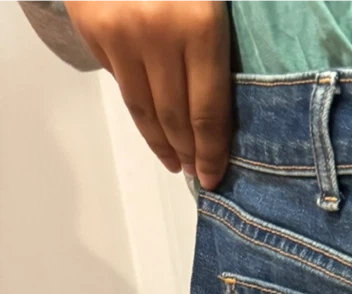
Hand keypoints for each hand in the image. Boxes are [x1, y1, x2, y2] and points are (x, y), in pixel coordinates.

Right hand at [66, 0, 230, 187]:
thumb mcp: (212, 1)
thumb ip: (212, 46)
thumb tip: (211, 110)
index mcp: (200, 26)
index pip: (208, 110)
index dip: (212, 151)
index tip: (214, 176)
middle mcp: (159, 35)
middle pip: (175, 116)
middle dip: (188, 152)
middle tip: (197, 173)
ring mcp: (122, 34)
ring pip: (144, 106)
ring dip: (160, 141)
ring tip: (174, 160)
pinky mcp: (94, 30)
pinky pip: (120, 81)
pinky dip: (138, 105)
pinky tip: (151, 124)